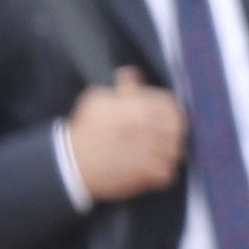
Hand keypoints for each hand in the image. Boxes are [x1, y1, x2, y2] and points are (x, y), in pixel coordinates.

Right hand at [67, 66, 185, 199]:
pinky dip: (163, 172)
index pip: (170, 106)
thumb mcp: (97, 102)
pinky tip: (152, 168)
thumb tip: (132, 73)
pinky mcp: (146, 174)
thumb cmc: (85, 131)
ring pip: (175, 151)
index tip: (167, 116)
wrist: (71, 164)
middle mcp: (145, 129)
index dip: (171, 110)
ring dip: (168, 152)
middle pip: (177, 128)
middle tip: (165, 136)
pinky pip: (168, 172)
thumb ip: (120, 89)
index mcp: (135, 109)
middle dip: (173, 132)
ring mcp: (148, 153)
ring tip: (157, 153)